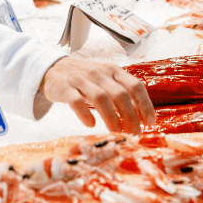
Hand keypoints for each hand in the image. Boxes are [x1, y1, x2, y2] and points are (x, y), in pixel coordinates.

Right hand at [39, 57, 156, 133]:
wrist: (53, 68)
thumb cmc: (85, 79)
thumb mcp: (106, 80)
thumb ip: (122, 93)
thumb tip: (142, 117)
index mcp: (113, 70)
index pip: (135, 86)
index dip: (145, 105)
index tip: (149, 123)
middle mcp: (99, 73)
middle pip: (120, 94)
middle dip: (130, 117)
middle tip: (134, 134)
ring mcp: (81, 79)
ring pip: (100, 98)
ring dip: (111, 118)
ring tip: (116, 133)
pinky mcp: (64, 87)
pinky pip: (76, 100)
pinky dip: (84, 113)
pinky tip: (90, 124)